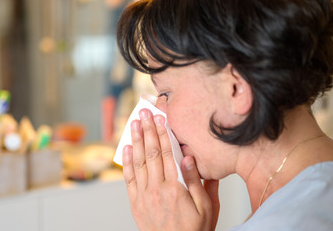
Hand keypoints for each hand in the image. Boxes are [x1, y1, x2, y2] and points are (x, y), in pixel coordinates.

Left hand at [122, 109, 219, 230]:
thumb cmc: (195, 230)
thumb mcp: (206, 206)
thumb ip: (197, 181)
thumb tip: (189, 157)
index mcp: (175, 188)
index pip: (167, 153)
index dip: (163, 134)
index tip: (160, 119)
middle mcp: (156, 189)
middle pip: (151, 153)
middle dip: (147, 130)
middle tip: (144, 114)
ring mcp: (144, 196)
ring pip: (138, 162)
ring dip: (136, 141)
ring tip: (133, 124)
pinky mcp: (136, 203)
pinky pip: (128, 179)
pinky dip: (126, 162)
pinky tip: (126, 149)